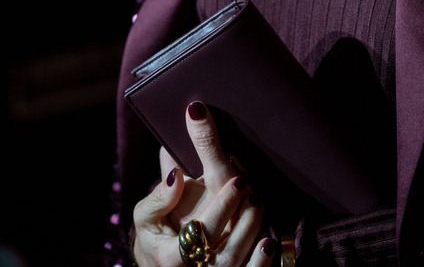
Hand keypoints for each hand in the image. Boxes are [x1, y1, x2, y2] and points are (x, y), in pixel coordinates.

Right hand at [132, 101, 274, 265]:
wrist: (160, 264)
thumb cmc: (154, 234)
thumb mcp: (146, 216)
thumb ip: (159, 197)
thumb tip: (177, 175)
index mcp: (170, 257)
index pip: (200, 234)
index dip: (222, 208)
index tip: (238, 180)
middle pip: (225, 255)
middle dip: (243, 223)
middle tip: (254, 193)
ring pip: (238, 265)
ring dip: (253, 236)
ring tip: (259, 207)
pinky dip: (260, 262)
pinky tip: (268, 241)